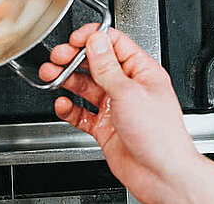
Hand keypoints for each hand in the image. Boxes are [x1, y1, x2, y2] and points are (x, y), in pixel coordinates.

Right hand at [40, 25, 213, 203]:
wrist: (161, 175)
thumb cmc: (160, 135)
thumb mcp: (129, 92)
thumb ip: (107, 66)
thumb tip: (95, 40)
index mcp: (141, 71)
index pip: (114, 43)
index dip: (92, 38)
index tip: (74, 39)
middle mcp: (128, 87)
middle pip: (95, 63)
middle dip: (73, 59)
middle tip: (57, 58)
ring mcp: (115, 107)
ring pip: (85, 87)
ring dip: (67, 80)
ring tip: (52, 76)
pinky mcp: (105, 127)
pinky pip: (81, 113)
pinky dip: (69, 109)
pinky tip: (62, 105)